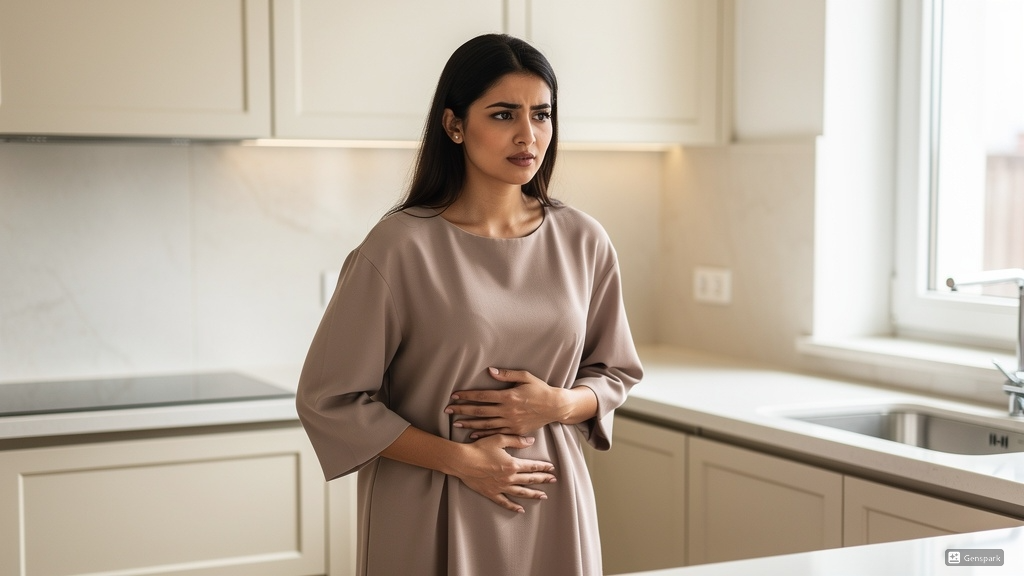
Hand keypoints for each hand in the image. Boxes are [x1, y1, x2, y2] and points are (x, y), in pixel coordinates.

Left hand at [446, 367, 564, 437]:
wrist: (555, 407)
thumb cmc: (540, 389)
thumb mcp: (526, 377)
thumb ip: (507, 374)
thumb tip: (490, 371)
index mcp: (509, 396)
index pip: (483, 396)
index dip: (467, 395)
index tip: (455, 395)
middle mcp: (508, 410)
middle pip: (480, 411)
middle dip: (462, 409)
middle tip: (447, 409)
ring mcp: (511, 422)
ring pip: (485, 424)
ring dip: (469, 423)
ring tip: (456, 423)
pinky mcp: (516, 431)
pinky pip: (496, 434)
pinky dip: (483, 434)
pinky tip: (472, 434)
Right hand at [451, 434, 556, 513]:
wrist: (462, 461)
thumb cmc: (479, 448)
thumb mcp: (499, 439)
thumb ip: (516, 440)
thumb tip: (531, 441)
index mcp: (512, 464)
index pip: (532, 466)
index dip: (543, 467)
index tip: (552, 468)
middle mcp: (509, 478)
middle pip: (530, 480)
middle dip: (543, 480)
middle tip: (553, 481)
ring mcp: (501, 487)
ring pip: (521, 492)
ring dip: (533, 494)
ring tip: (543, 496)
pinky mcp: (491, 493)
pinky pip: (505, 502)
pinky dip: (513, 506)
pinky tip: (521, 509)